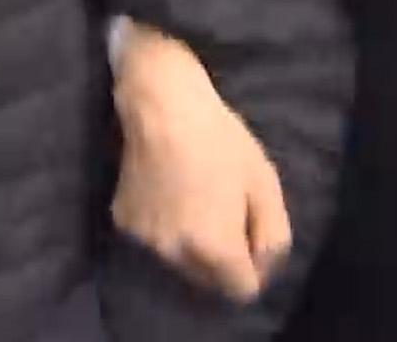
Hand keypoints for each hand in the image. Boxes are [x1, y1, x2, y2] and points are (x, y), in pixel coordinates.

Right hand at [111, 23, 290, 302]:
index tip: (251, 238)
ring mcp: (144, 238)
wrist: (161, 104)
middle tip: (224, 214)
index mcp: (214, 248)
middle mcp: (176, 253)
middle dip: (221, 259)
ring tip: (194, 199)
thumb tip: (264, 267)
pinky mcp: (123, 221)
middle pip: (208, 279)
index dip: (254, 268)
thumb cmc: (220, 139)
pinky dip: (164, 225)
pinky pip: (154, 237)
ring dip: (191, 243)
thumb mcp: (264, 183)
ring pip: (179, 260)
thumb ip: (273, 236)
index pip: (241, 290)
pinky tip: (167, 191)